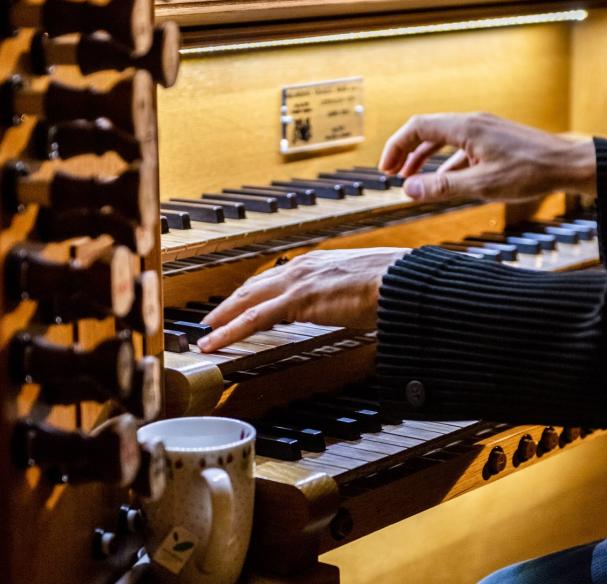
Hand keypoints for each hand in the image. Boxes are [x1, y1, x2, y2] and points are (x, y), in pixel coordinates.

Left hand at [196, 248, 410, 351]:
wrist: (402, 281)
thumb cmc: (393, 285)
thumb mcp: (364, 288)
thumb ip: (348, 297)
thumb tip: (350, 309)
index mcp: (317, 262)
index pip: (274, 279)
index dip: (252, 295)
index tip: (239, 307)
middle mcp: (302, 267)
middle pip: (253, 287)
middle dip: (228, 305)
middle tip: (210, 321)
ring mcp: (297, 281)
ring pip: (246, 301)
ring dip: (221, 319)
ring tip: (205, 336)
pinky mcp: (298, 300)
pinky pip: (254, 318)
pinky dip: (230, 331)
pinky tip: (215, 343)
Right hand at [378, 112, 595, 202]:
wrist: (568, 164)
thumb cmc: (530, 173)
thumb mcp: (482, 185)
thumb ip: (442, 188)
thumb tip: (408, 190)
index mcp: (466, 127)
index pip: (417, 127)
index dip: (396, 147)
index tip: (386, 170)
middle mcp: (473, 123)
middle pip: (427, 131)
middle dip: (406, 153)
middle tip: (393, 175)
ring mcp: (484, 130)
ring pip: (444, 140)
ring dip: (425, 159)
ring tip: (413, 181)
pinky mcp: (495, 140)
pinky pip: (461, 148)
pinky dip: (447, 163)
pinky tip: (446, 183)